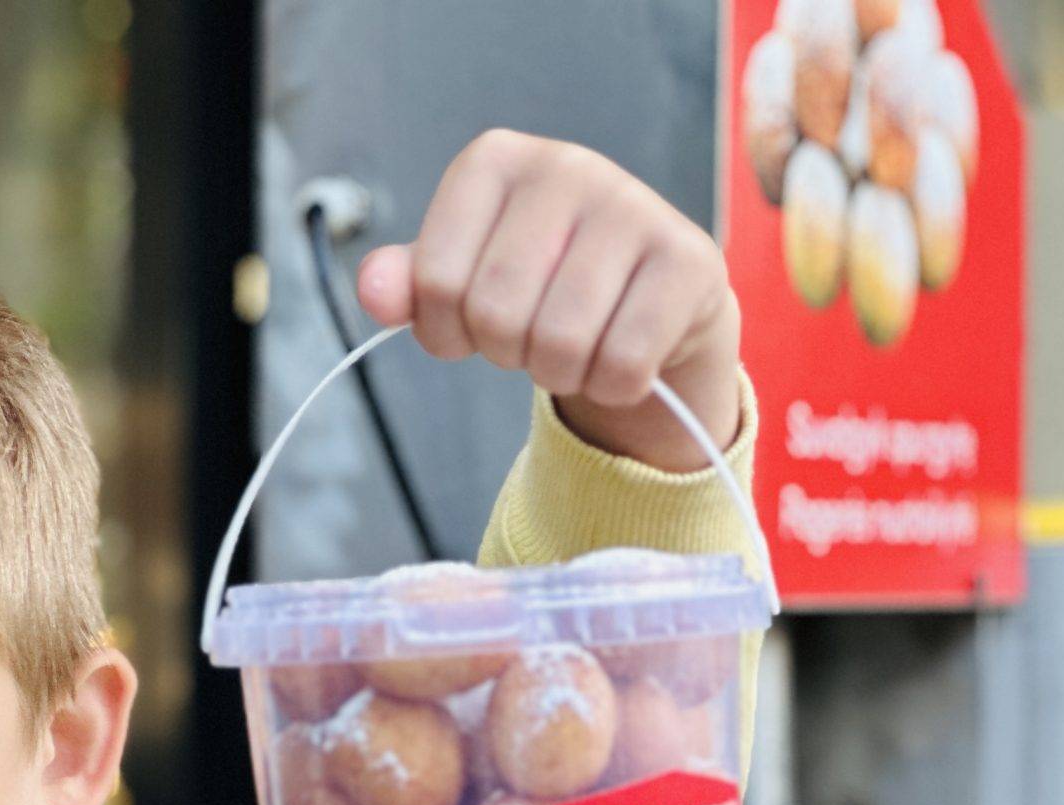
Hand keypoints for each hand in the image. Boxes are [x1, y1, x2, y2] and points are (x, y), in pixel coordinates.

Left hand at [356, 130, 741, 471]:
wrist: (649, 304)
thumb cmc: (541, 288)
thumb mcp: (463, 279)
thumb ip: (409, 285)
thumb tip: (374, 290)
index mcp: (495, 161)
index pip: (433, 280)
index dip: (443, 331)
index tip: (468, 326)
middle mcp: (566, 165)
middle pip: (495, 313)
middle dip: (505, 352)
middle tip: (530, 337)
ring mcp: (634, 205)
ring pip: (560, 342)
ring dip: (559, 373)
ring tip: (575, 345)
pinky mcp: (689, 259)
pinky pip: (623, 363)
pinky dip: (613, 385)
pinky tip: (623, 357)